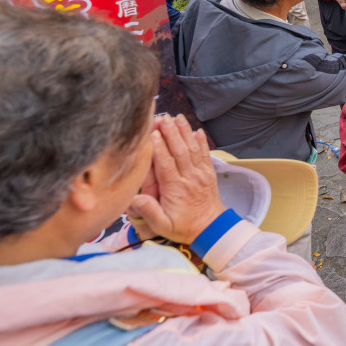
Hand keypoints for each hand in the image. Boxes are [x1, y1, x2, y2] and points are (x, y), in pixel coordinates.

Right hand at [125, 115, 224, 245]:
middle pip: (179, 151)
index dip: (159, 148)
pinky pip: (205, 154)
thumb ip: (149, 211)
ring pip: (192, 149)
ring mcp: (201, 173)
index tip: (152, 133)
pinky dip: (202, 141)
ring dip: (185, 132)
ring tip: (178, 118)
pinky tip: (197, 130)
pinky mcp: (208, 172)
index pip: (166, 164)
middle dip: (171, 133)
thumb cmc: (184, 227)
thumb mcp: (162, 226)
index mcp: (176, 189)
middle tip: (163, 117)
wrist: (212, 228)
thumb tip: (134, 199)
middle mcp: (190, 177)